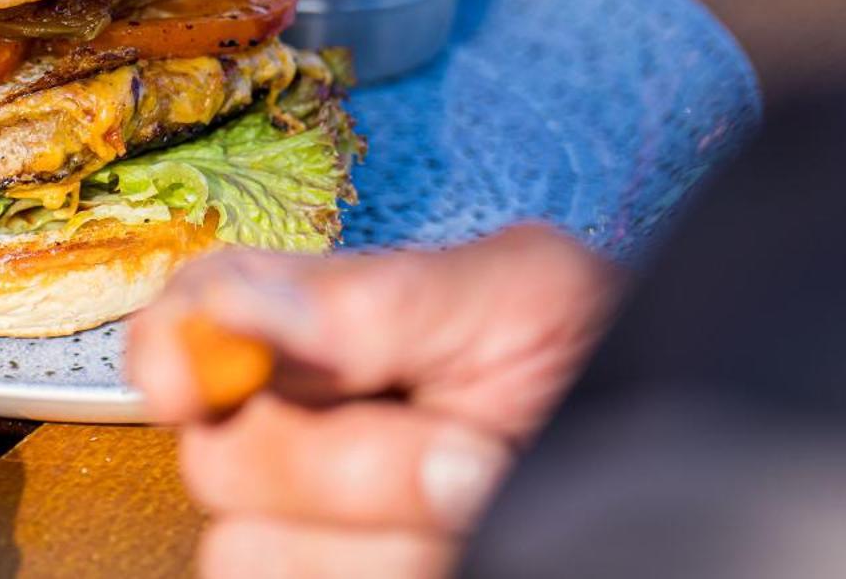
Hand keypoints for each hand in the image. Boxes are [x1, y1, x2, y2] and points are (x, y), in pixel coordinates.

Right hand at [127, 225, 619, 578]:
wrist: (677, 466)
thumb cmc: (604, 358)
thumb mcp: (523, 294)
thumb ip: (380, 295)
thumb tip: (239, 311)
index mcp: (320, 328)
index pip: (188, 317)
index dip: (168, 343)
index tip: (185, 377)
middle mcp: (297, 426)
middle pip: (219, 457)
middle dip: (351, 463)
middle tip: (468, 446)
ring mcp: (317, 530)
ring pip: (248, 554)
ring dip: (381, 541)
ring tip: (478, 505)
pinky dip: (390, 574)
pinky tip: (450, 551)